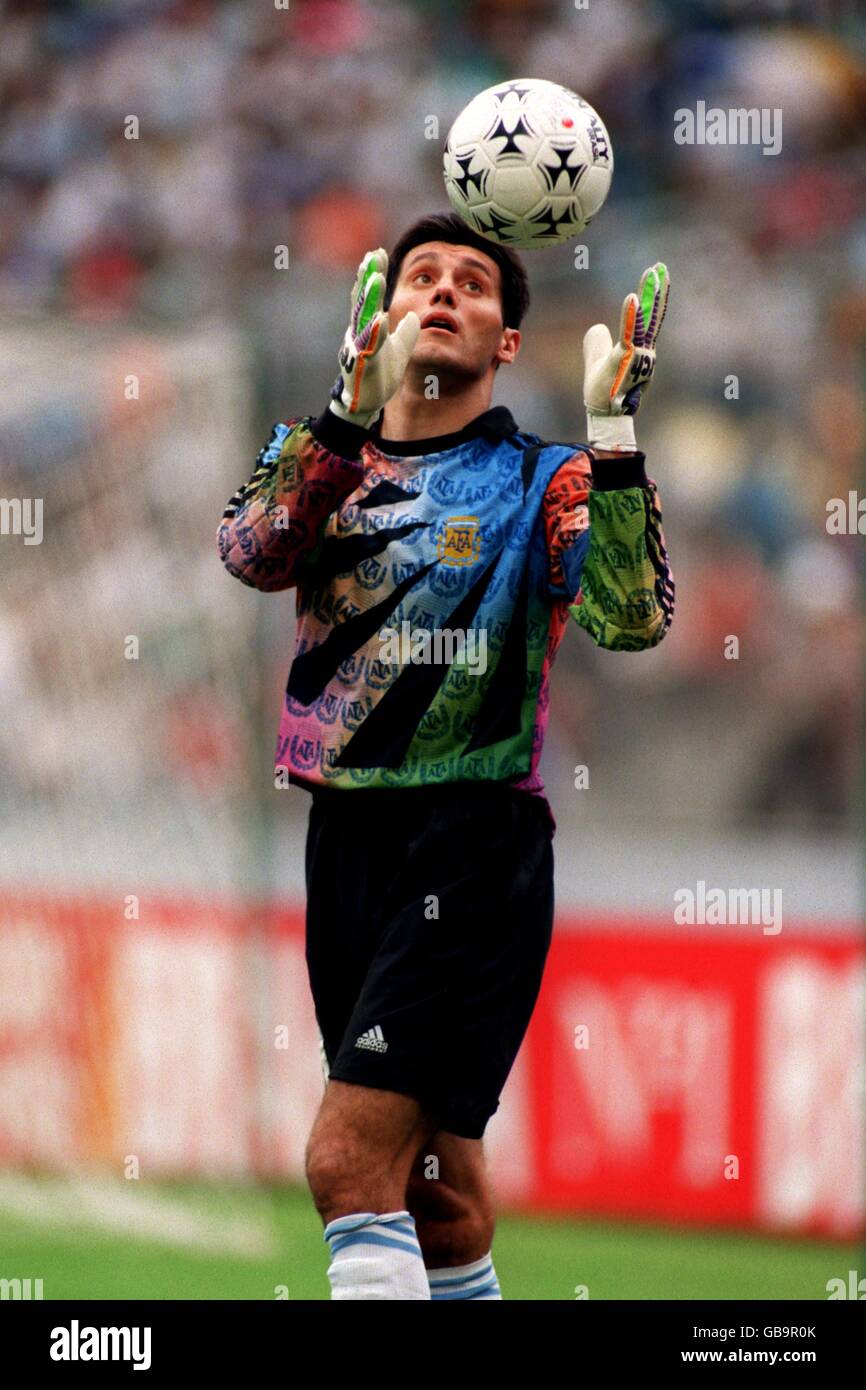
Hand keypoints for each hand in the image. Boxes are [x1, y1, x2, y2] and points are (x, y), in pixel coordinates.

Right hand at [328, 248, 420, 429]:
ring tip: (376, 279)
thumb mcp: (398, 348)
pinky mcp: (362, 365)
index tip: (379, 253)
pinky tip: (380, 319)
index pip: (369, 295)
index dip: (372, 274)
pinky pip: (368, 347)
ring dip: (369, 299)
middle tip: (374, 256)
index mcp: (367, 326)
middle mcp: (359, 333)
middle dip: (368, 278)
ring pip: (362, 319)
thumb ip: (406, 331)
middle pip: (362, 300)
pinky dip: (373, 334)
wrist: (367, 402)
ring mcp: (358, 348)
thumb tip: (415, 315)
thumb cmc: (380, 373)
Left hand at [583, 262, 668, 450]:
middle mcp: (644, 351)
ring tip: (652, 274)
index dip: (652, 297)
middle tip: (661, 267)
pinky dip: (630, 316)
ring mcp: (637, 356)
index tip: (656, 275)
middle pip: (652, 315)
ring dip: (649, 296)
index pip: (647, 319)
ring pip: (644, 321)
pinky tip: (632, 297)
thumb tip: (597, 327)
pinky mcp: (625, 360)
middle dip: (657, 290)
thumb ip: (598, 343)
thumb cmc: (603, 392)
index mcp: (639, 350)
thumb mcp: (598, 361)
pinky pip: (629, 335)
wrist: (605, 415)